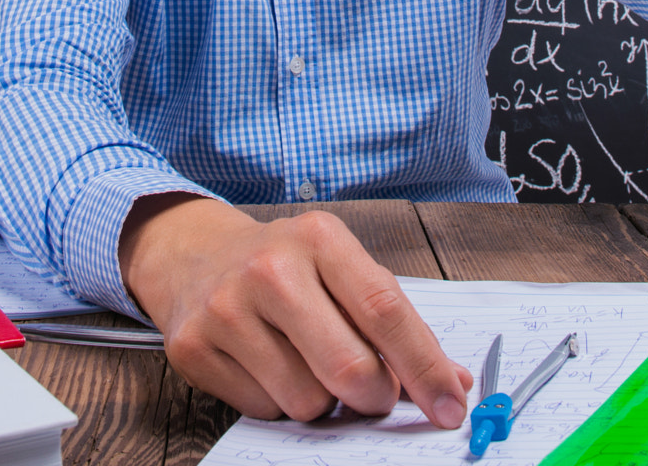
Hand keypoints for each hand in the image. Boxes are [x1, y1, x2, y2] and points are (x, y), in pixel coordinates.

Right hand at [120, 193, 473, 424]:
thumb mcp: (341, 268)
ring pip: (307, 401)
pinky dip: (279, 402)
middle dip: (375, 396)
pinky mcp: (194, 348)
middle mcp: (270, 268)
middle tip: (373, 392)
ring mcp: (226, 309)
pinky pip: (264, 410)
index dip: (425, 368)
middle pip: (349, 367)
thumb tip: (453, 383)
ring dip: (322, 401)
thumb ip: (396, 322)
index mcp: (319, 238)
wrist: (194, 256)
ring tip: (306, 363)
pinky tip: (267, 366)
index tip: (450, 406)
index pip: (385, 311)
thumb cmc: (285, 267)